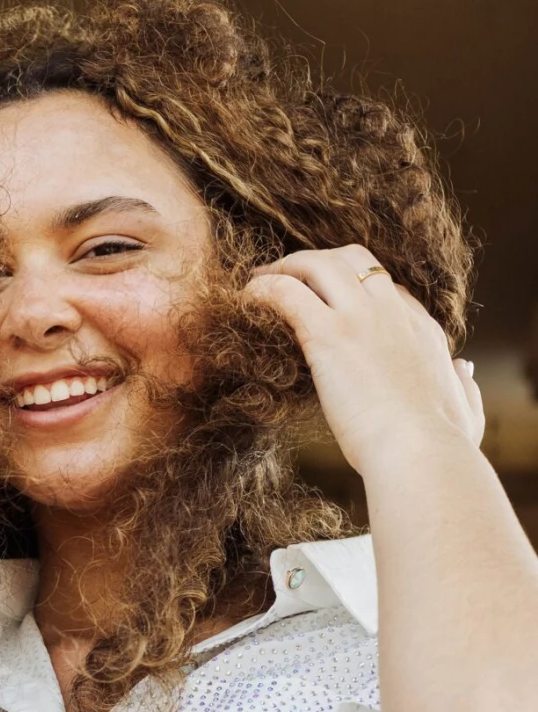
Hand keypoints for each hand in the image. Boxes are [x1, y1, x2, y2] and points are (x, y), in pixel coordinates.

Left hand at [243, 245, 481, 476]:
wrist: (420, 450)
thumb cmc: (442, 444)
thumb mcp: (466, 409)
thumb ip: (465, 387)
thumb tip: (464, 368)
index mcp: (422, 328)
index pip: (388, 288)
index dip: (357, 289)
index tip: (333, 303)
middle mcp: (392, 311)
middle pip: (354, 260)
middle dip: (321, 261)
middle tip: (291, 276)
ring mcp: (361, 318)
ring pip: (319, 265)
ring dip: (286, 267)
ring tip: (260, 281)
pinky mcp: (329, 335)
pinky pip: (287, 293)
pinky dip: (264, 290)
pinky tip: (246, 299)